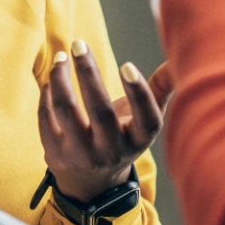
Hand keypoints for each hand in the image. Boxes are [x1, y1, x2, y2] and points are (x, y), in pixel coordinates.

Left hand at [38, 40, 163, 202]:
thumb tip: (178, 60)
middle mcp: (111, 151)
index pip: (146, 119)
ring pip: (66, 111)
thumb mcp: (144, 120)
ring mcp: (81, 155)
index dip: (139, 93)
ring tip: (61, 57)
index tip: (127, 65)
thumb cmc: (122, 136)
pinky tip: (53, 77)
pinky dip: (47, 93)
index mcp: (139, 140)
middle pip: (100, 111)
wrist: (91, 181)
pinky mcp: (55, 154)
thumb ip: (160, 88)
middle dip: (88, 73)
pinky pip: (46, 117)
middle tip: (79, 43)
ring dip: (60, 79)